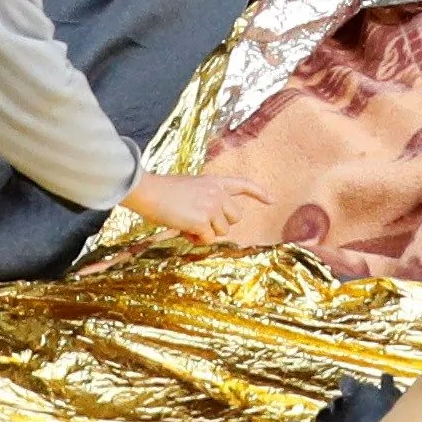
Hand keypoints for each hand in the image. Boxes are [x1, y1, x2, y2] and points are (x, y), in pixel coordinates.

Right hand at [122, 171, 264, 244]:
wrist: (149, 190)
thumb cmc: (163, 191)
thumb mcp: (191, 188)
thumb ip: (206, 200)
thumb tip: (209, 226)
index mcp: (214, 181)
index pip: (243, 184)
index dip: (259, 193)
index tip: (272, 200)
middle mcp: (217, 193)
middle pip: (236, 217)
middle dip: (221, 224)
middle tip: (201, 223)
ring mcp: (212, 207)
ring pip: (222, 231)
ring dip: (206, 232)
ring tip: (188, 223)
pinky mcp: (203, 221)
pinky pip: (206, 239)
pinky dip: (196, 239)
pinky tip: (184, 229)